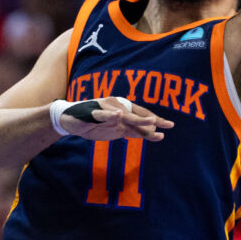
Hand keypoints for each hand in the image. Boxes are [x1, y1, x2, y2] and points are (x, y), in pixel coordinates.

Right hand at [54, 96, 174, 140]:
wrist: (71, 120)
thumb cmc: (96, 124)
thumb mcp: (118, 130)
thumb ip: (134, 131)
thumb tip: (154, 133)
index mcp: (124, 109)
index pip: (143, 114)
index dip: (156, 120)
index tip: (169, 126)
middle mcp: (117, 106)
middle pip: (136, 115)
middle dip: (151, 120)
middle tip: (165, 125)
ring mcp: (105, 109)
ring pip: (123, 115)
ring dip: (137, 118)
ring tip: (151, 122)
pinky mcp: (92, 113)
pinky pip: (102, 115)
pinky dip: (110, 115)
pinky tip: (118, 115)